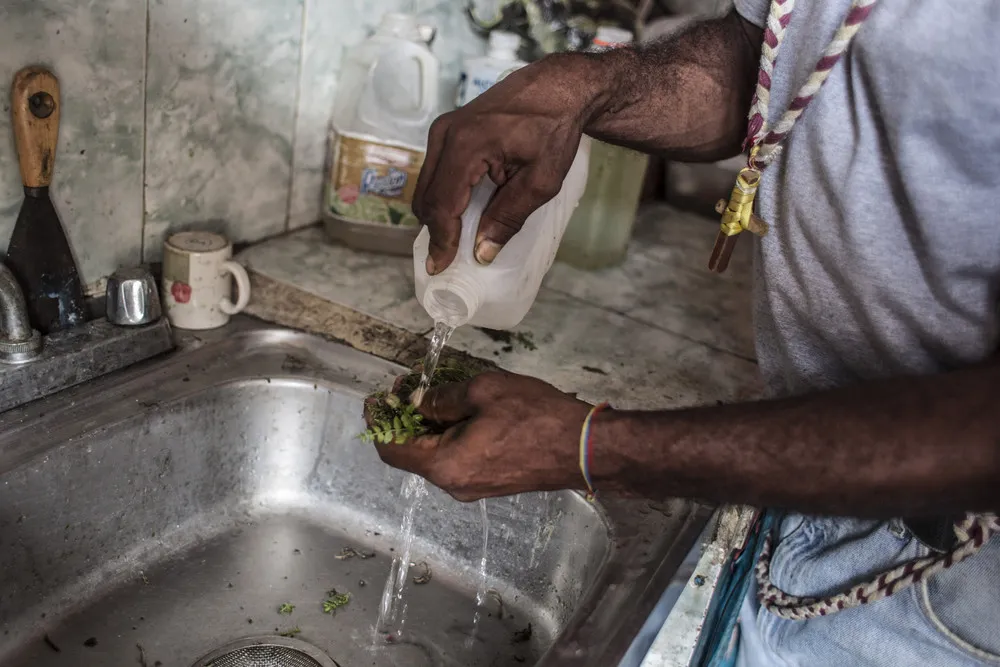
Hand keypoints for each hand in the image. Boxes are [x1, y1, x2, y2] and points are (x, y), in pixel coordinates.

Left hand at [374, 371, 591, 500]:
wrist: (584, 447)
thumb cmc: (535, 417)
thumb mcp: (484, 392)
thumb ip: (442, 398)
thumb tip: (418, 403)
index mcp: (445, 465)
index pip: (392, 451)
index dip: (378, 423)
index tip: (377, 398)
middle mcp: (454, 484)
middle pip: (412, 454)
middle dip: (405, 419)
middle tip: (410, 387)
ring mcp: (473, 487)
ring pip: (436, 456)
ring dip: (429, 426)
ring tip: (437, 393)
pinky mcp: (491, 483)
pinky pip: (457, 460)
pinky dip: (449, 436)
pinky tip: (461, 411)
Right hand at [412, 54, 604, 274]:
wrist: (557, 88)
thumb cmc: (554, 129)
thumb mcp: (541, 181)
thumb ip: (508, 217)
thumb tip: (482, 252)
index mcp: (466, 146)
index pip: (442, 204)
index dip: (441, 241)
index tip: (440, 268)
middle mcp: (446, 135)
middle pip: (426, 198)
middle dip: (436, 231)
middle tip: (448, 260)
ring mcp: (443, 129)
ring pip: (427, 186)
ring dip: (438, 214)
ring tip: (456, 238)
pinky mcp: (448, 130)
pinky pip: (435, 172)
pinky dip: (442, 196)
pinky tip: (460, 212)